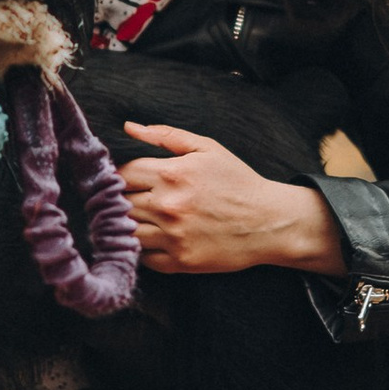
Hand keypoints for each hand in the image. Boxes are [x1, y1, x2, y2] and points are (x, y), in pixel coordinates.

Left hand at [119, 123, 346, 276]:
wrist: (268, 222)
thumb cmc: (238, 182)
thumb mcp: (207, 148)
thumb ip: (165, 135)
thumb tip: (129, 127)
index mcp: (172, 174)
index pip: (122, 174)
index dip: (121, 176)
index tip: (130, 181)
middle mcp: (168, 206)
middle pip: (120, 204)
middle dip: (122, 200)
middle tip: (133, 200)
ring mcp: (173, 236)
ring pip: (126, 232)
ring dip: (128, 225)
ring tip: (141, 219)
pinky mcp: (180, 261)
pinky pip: (143, 257)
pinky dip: (143, 249)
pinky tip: (155, 238)